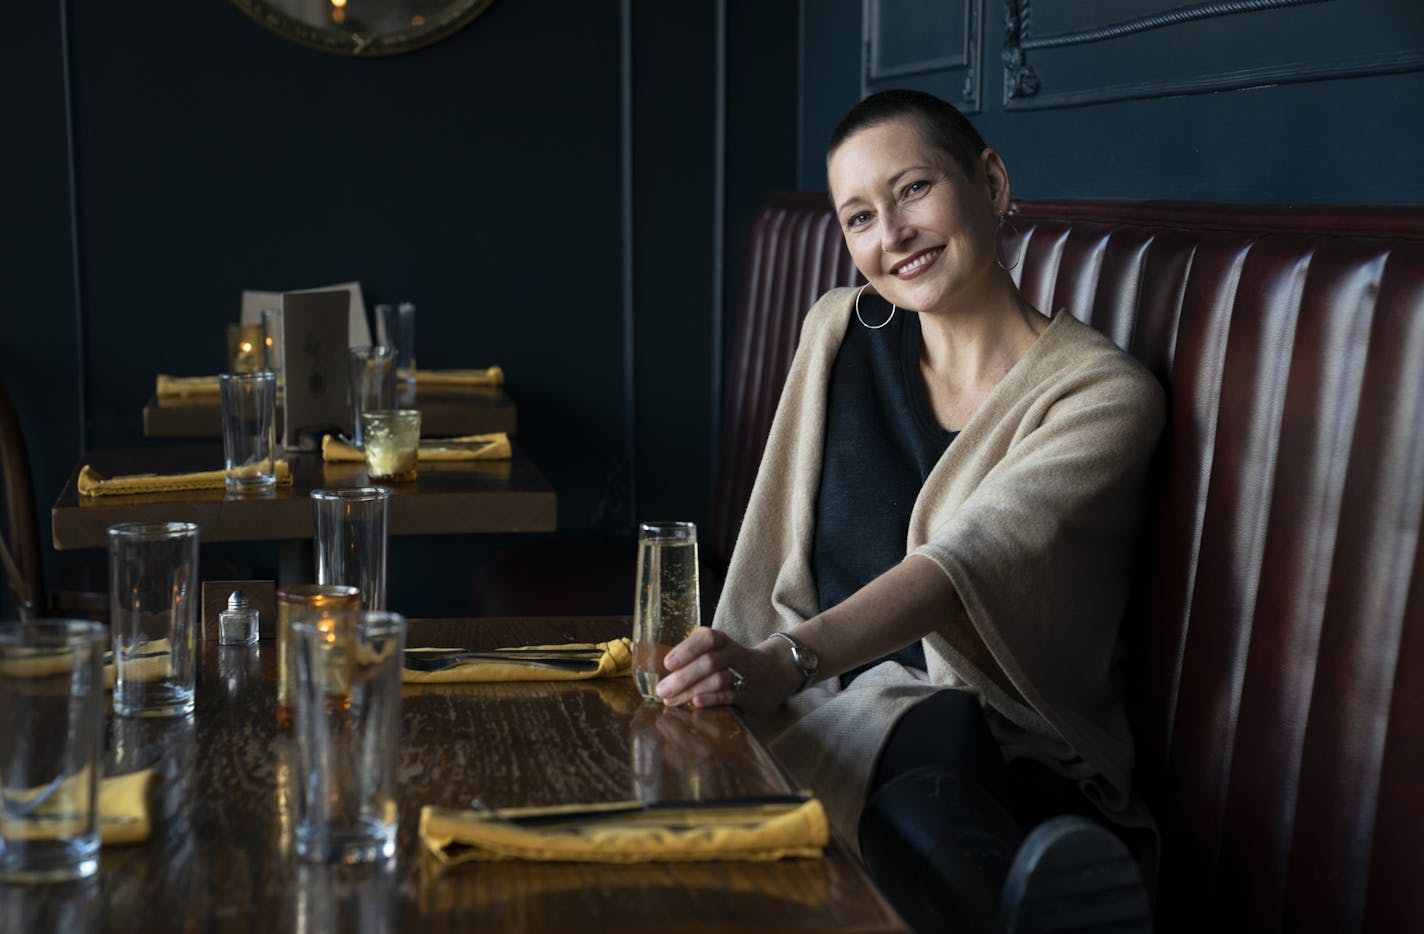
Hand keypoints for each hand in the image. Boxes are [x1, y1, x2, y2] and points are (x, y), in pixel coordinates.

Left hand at [655, 627, 798, 713]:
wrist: (773, 673)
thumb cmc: (734, 664)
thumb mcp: (720, 652)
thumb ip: (695, 659)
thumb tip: (662, 674)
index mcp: (723, 642)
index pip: (706, 639)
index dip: (686, 650)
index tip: (667, 663)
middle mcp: (734, 655)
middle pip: (709, 661)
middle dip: (683, 676)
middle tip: (661, 689)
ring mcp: (743, 674)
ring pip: (718, 679)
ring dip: (692, 690)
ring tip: (671, 701)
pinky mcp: (748, 694)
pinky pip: (729, 695)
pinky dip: (712, 698)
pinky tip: (696, 703)